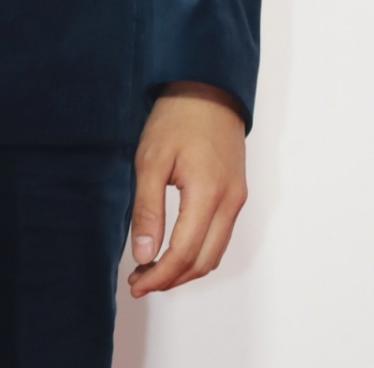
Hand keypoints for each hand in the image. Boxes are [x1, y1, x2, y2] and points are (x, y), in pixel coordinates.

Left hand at [128, 81, 246, 296]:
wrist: (208, 88)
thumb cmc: (176, 117)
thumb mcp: (151, 159)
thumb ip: (147, 209)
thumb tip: (144, 254)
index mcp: (208, 195)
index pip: (184, 254)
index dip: (159, 276)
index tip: (136, 284)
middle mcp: (230, 203)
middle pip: (204, 262)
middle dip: (172, 279)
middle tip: (140, 281)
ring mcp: (237, 199)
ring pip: (215, 252)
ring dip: (186, 268)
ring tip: (152, 268)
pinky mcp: (236, 193)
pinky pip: (220, 236)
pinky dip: (198, 251)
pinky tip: (174, 247)